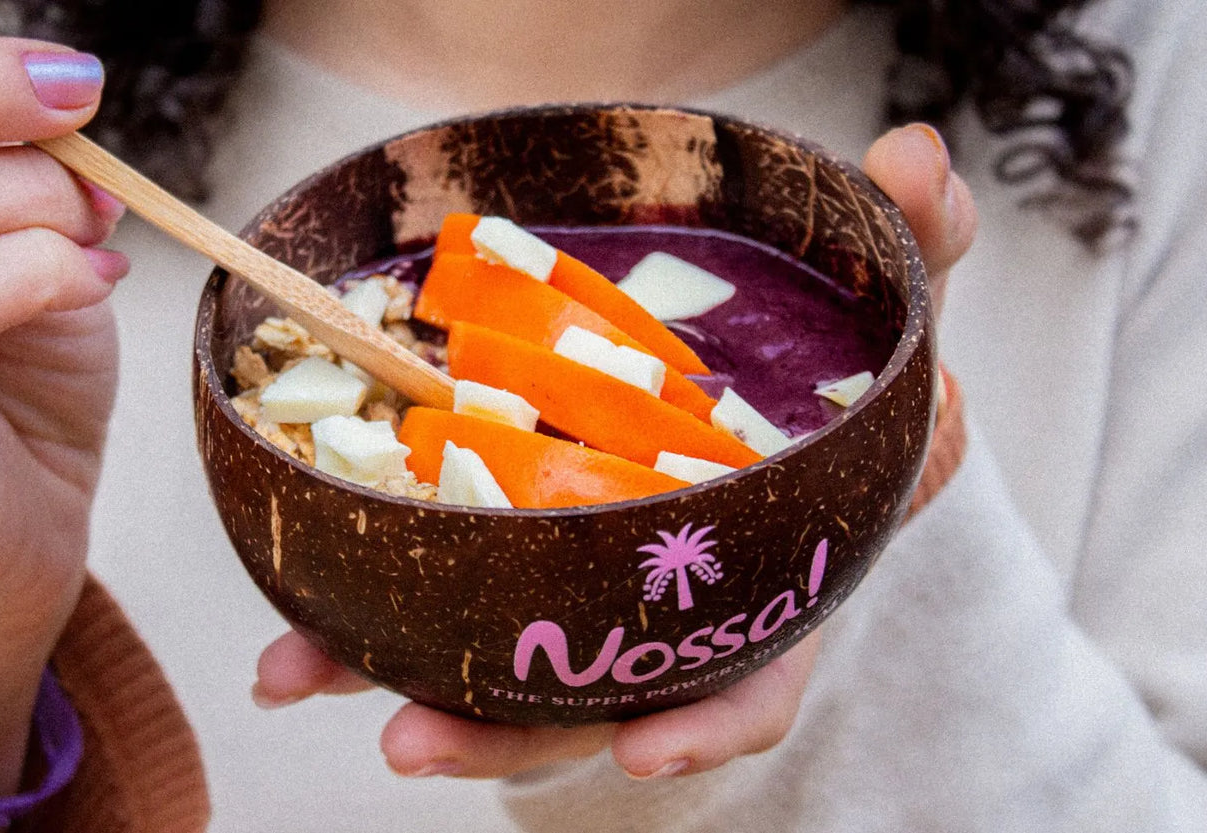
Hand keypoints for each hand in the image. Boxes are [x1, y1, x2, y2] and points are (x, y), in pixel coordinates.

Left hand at [250, 122, 977, 779]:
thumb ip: (915, 249)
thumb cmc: (828, 388)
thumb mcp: (886, 318)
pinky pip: (436, 612)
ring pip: (493, 675)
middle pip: (586, 704)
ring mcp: (577, 604)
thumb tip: (918, 154)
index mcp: (763, 585)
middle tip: (412, 742)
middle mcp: (662, 618)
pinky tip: (288, 640)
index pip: (754, 680)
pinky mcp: (504, 570)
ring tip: (300, 676)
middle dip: (501, 737)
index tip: (646, 752)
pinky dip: (358, 630)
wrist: (761, 408)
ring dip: (398, 686)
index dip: (707, 724)